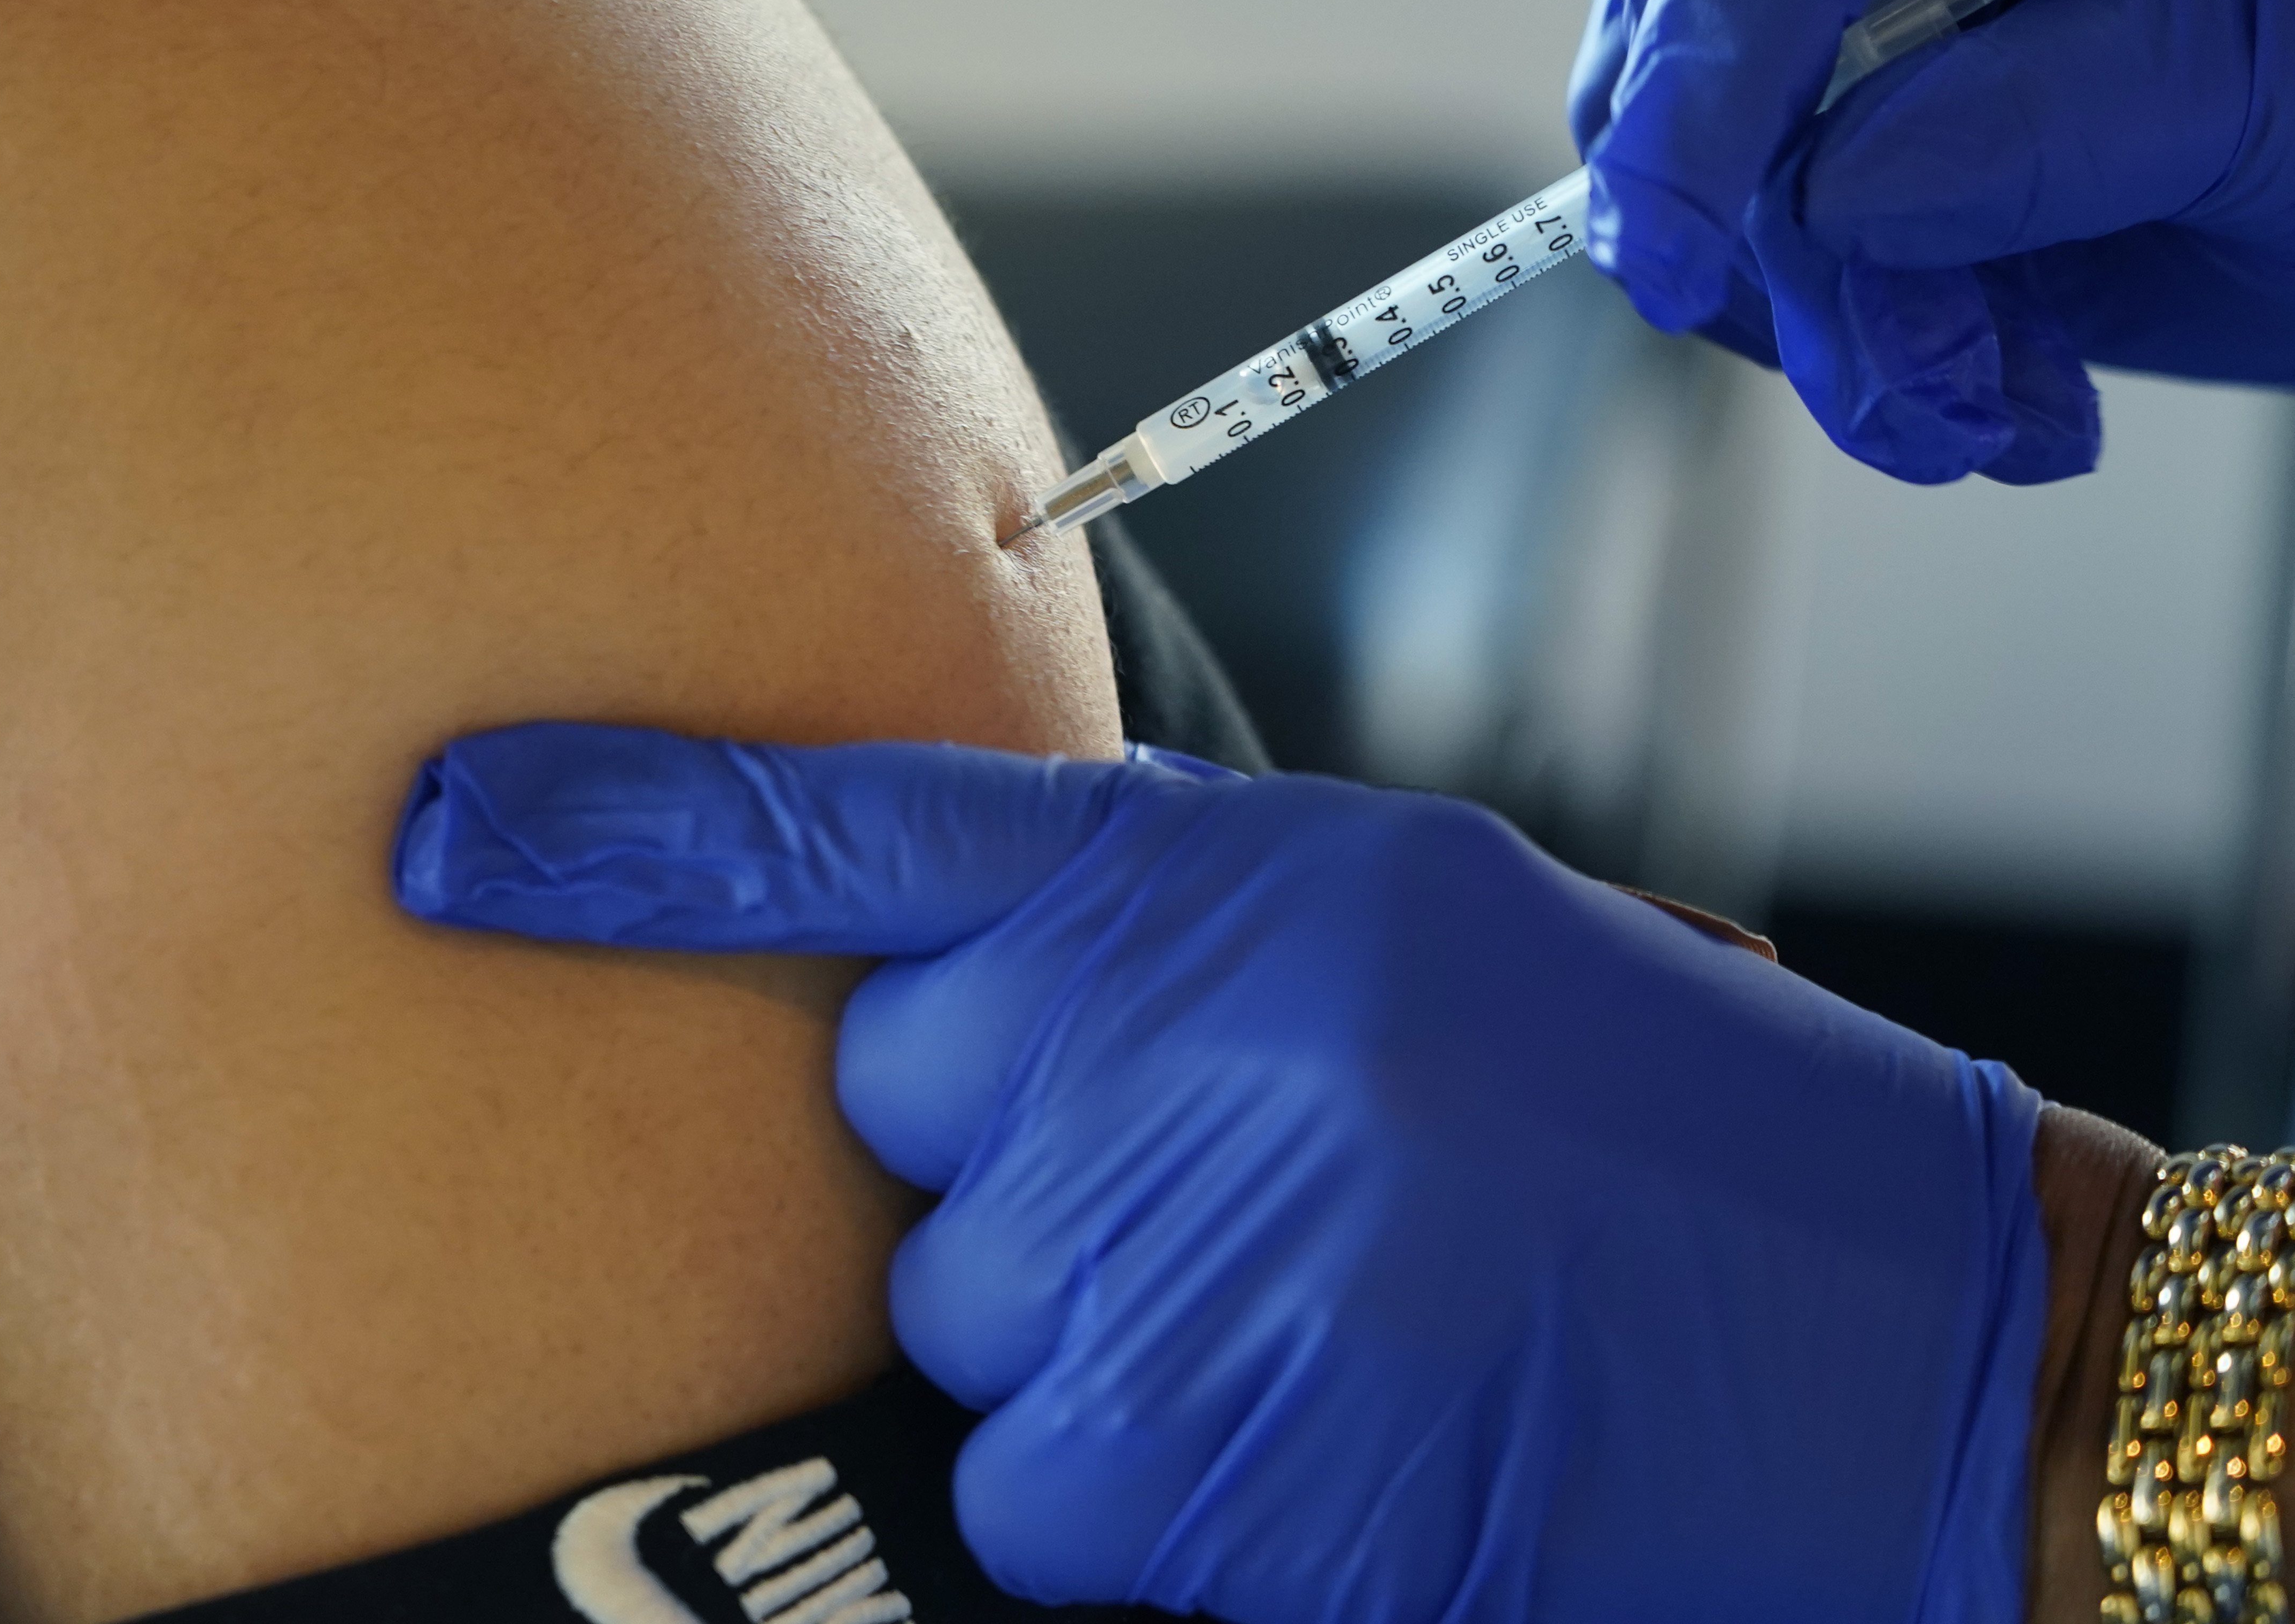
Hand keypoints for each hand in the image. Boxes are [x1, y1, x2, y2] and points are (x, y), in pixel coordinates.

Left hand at [395, 724, 2047, 1623]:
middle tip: (1244, 1182)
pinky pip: (1056, 1504)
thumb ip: (1145, 941)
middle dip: (1025, 1171)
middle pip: (910, 1140)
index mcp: (1207, 896)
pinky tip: (1335, 1434)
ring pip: (977, 1342)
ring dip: (1104, 1351)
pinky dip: (1163, 1493)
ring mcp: (1180, 1295)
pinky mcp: (1214, 1504)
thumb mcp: (1389, 927)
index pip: (852, 842)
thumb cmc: (1631, 1102)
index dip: (627, 838)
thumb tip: (949, 993)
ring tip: (1328, 1322)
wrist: (1886, 1331)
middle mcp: (1162, 1069)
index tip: (447, 829)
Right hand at [1572, 0, 2294, 484]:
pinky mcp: (1831, 134)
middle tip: (1886, 382)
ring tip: (1994, 402)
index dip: (1709, 59)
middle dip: (1776, 236)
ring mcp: (1844, 1)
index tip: (1671, 246)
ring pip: (1718, 176)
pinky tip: (2000, 382)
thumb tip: (1832, 201)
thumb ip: (2035, 128)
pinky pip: (1767, 261)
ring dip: (1845, 334)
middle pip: (1693, 24)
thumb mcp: (2244, 74)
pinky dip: (1872, 358)